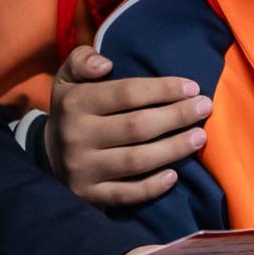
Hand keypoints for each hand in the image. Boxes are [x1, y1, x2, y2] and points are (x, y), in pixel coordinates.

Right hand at [48, 43, 212, 205]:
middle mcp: (78, 136)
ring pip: (137, 160)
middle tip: (205, 108)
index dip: (163, 90)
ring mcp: (83, 169)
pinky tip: (174, 175)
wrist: (48, 155)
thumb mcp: (69, 78)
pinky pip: (126, 194)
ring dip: (174, 149)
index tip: (192, 87)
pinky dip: (152, 187)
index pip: (127, 93)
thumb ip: (83, 59)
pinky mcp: (89, 195)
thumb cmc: (72, 109)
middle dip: (177, 117)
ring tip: (200, 137)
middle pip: (138, 127)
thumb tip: (105, 64)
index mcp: (75, 103)